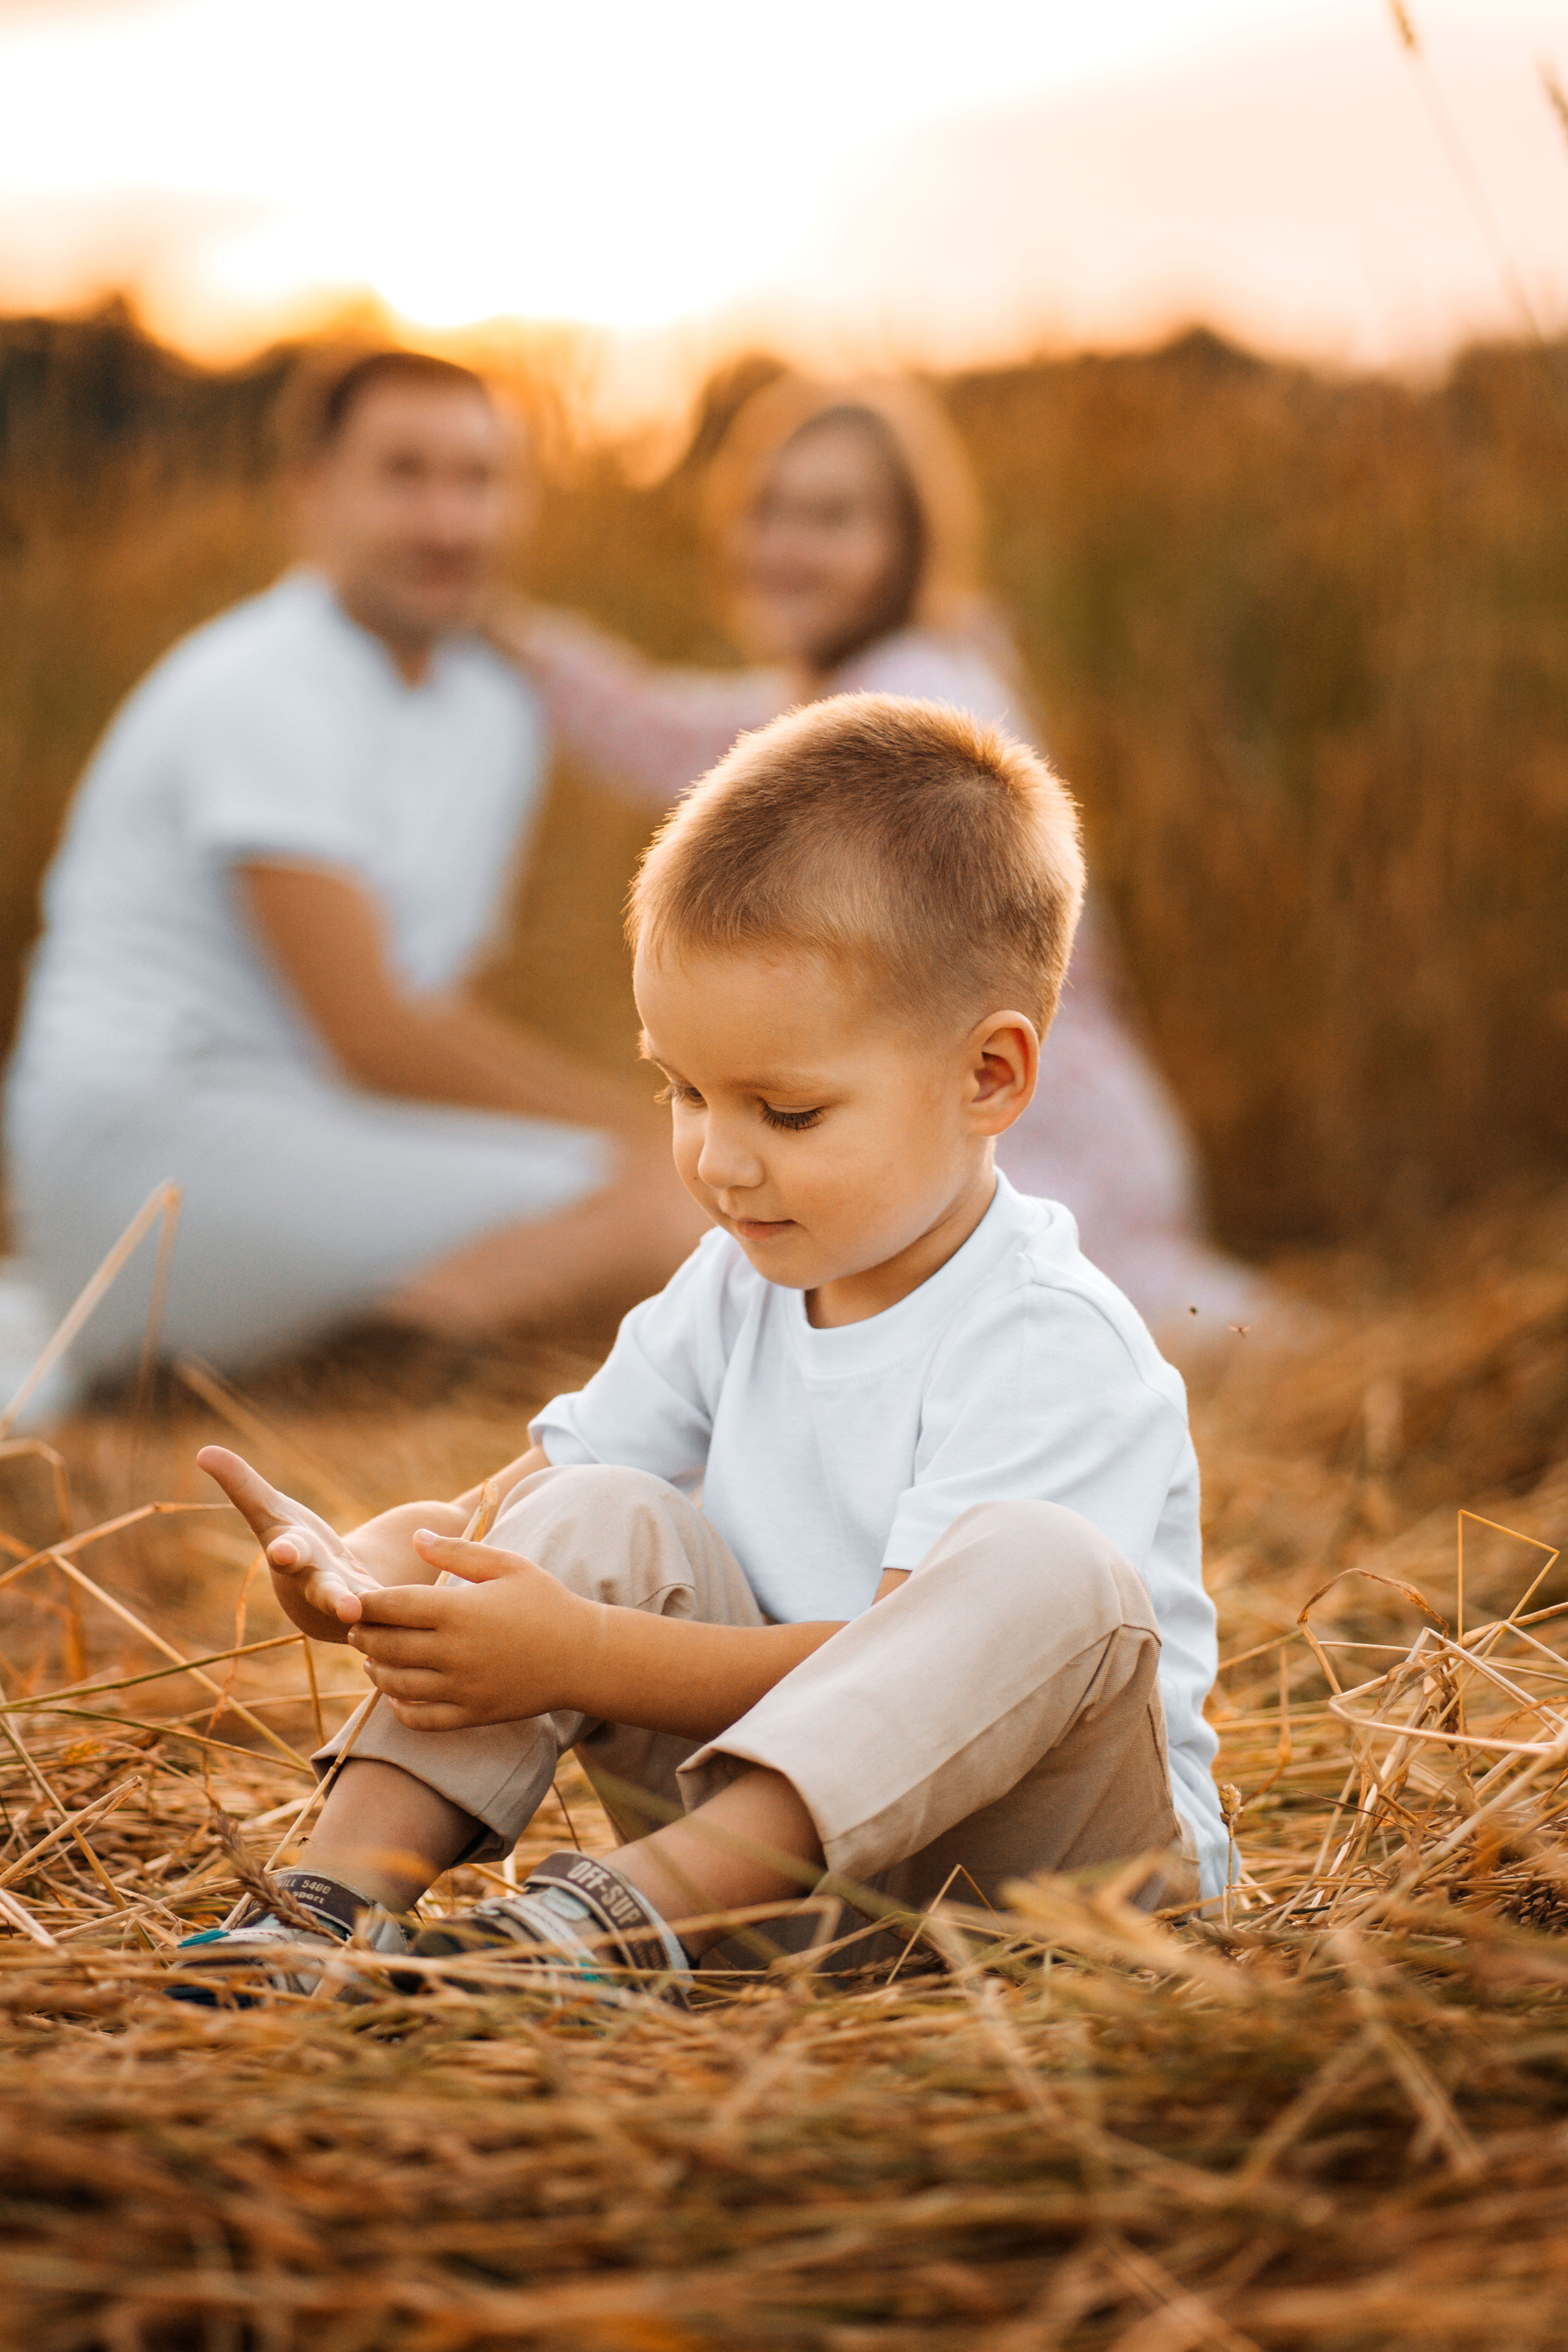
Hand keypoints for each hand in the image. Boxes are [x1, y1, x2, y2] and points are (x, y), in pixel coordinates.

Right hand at [197, 1445, 385, 1635]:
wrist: (317, 1603)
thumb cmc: (294, 1545)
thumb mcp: (270, 1512)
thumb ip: (241, 1484)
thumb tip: (201, 1451)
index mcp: (294, 1554)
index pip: (287, 1549)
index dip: (284, 1550)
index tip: (283, 1552)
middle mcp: (318, 1584)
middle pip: (324, 1591)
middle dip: (332, 1596)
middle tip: (346, 1606)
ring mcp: (347, 1602)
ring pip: (361, 1614)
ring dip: (373, 1615)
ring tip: (378, 1619)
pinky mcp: (375, 1612)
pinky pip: (388, 1615)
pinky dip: (401, 1614)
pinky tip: (421, 1616)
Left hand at [347, 1530, 602, 1730]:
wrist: (585, 1656)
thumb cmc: (546, 1603)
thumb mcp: (508, 1566)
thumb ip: (458, 1551)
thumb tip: (416, 1535)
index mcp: (461, 1610)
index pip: (394, 1606)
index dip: (366, 1603)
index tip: (355, 1601)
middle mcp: (456, 1651)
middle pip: (387, 1645)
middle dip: (364, 1636)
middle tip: (357, 1629)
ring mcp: (463, 1687)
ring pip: (397, 1684)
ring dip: (376, 1671)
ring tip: (372, 1659)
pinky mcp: (473, 1714)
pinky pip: (421, 1719)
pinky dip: (400, 1711)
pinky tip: (396, 1697)